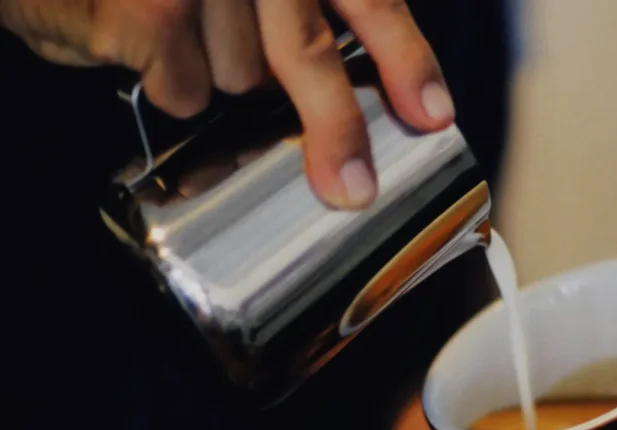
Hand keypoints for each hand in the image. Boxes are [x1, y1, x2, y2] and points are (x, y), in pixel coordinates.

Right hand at [0, 0, 453, 207]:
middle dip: (335, 129)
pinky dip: (170, 85)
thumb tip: (353, 96)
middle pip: (310, 53)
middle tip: (352, 189)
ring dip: (220, 75)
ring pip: (242, 78)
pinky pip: (185, 91)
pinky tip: (147, 51)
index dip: (406, 59)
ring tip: (185, 35)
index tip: (433, 116)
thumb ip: (303, 14)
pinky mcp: (150, 12)